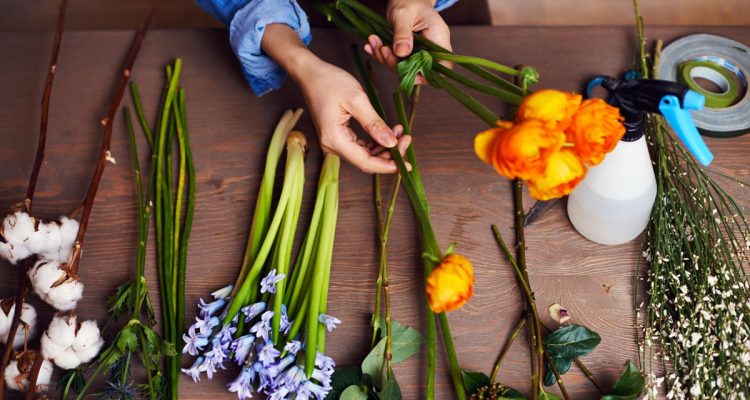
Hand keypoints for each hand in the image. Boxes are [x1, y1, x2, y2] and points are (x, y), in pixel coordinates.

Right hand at [294, 58, 411, 173]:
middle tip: (407, 139)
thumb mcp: (356, 99)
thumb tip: (391, 142)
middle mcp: (332, 145)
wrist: (310, 73)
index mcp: (334, 139)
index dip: (388, 166)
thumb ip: (374, 123)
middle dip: (389, 154)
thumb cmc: (329, 82)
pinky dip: (375, 141)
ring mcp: (334, 142)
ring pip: (364, 154)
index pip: (365, 162)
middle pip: (366, 160)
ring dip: (384, 147)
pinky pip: (359, 146)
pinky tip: (388, 131)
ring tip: (399, 132)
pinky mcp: (337, 136)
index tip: (407, 164)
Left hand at [363, 0, 451, 74]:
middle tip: (382, 49)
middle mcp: (430, 49)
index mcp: (438, 39)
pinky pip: (394, 60)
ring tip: (373, 41)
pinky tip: (371, 45)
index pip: (443, 65)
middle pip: (418, 69)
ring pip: (403, 67)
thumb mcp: (403, 14)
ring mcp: (418, 52)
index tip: (409, 74)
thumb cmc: (409, 0)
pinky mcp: (406, 52)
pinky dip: (381, 54)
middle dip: (396, 64)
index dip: (428, 75)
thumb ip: (402, 33)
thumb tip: (401, 52)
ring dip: (385, 58)